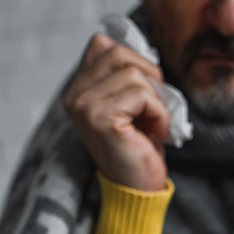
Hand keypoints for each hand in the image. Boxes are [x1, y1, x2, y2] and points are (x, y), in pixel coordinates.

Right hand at [63, 33, 169, 191]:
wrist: (136, 188)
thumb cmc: (138, 147)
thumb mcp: (131, 103)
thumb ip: (127, 75)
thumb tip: (144, 49)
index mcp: (78, 88)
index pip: (104, 44)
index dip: (134, 60)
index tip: (143, 93)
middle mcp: (75, 94)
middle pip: (120, 53)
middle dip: (149, 76)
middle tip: (154, 107)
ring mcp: (84, 105)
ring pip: (134, 73)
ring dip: (156, 99)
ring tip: (153, 123)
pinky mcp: (101, 118)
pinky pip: (142, 95)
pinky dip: (159, 112)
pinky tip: (156, 132)